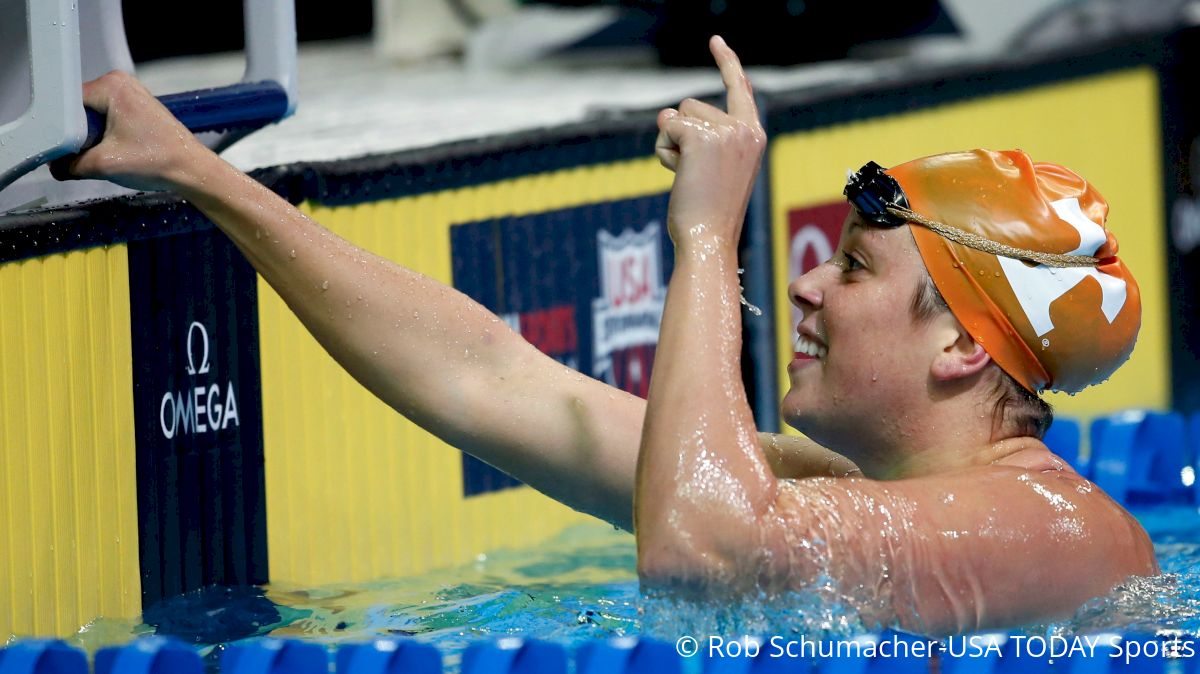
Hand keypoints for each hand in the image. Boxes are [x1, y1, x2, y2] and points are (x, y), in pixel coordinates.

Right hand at [51, 71, 208, 191]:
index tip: (67, 149)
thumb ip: (70, 164)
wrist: (193, 170)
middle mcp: (120, 83)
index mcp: (111, 85)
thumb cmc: (159, 161)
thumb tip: (55, 165)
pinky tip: (118, 152)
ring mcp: (130, 94)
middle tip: (90, 155)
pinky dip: (107, 138)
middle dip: (79, 135)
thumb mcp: (103, 164)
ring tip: (109, 154)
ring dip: (94, 139)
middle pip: (79, 110)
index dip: (63, 129)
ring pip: (93, 118)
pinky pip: (108, 121)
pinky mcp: (137, 109)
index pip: (66, 103)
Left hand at [655, 36, 764, 245]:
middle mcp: (745, 128)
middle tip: (695, 175)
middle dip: (681, 135)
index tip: (715, 40)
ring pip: (676, 114)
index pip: (739, 88)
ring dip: (671, 144)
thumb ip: (709, 140)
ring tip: (688, 177)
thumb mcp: (719, 172)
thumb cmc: (710, 215)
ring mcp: (725, 131)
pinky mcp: (701, 137)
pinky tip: (678, 174)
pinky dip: (664, 150)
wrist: (709, 238)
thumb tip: (669, 116)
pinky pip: (666, 127)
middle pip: (692, 104)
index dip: (726, 62)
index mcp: (754, 135)